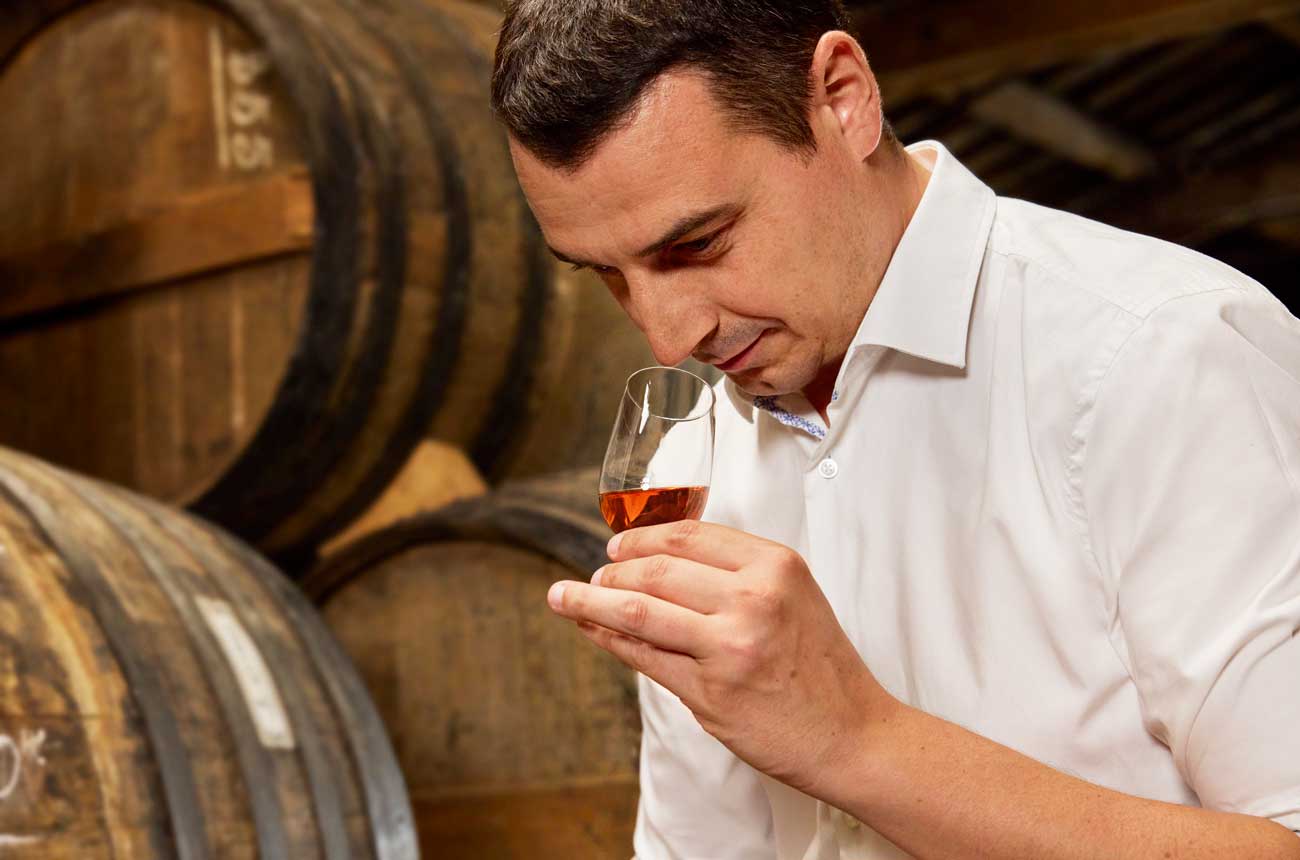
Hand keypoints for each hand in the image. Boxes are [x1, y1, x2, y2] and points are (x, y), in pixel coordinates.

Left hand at [546, 519, 895, 797]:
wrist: (852, 734)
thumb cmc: (822, 668)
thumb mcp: (794, 597)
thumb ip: (738, 574)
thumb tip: (663, 558)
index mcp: (775, 567)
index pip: (689, 536)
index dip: (641, 538)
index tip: (617, 544)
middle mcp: (753, 600)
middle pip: (657, 570)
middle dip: (612, 570)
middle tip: (593, 575)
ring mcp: (729, 647)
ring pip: (639, 610)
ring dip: (591, 602)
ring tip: (566, 597)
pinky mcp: (710, 692)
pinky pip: (644, 657)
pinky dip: (609, 640)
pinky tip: (592, 630)